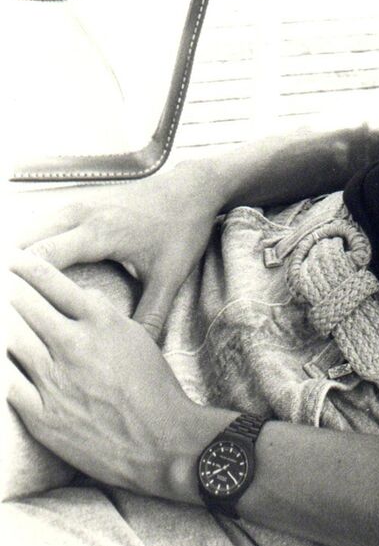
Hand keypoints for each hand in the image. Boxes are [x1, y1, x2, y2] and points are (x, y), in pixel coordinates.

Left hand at [8, 250, 230, 499]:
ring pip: (11, 339)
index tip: (14, 259)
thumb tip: (80, 295)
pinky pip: (7, 383)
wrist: (160, 440)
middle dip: (6, 288)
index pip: (51, 282)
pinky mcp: (41, 415)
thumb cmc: (153, 386)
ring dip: (1, 321)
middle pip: (25, 305)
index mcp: (99, 320)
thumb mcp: (136, 336)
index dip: (28, 267)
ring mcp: (53, 380)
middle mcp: (72, 344)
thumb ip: (104, 312)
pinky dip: (1, 366)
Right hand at [19, 160, 224, 339]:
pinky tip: (21, 272)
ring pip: (29, 228)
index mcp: (100, 232)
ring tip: (11, 295)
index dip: (20, 284)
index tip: (10, 312)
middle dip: (12, 274)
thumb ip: (150, 316)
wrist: (193, 189)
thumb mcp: (170, 276)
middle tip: (7, 309)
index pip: (43, 257)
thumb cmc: (181, 229)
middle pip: (26, 241)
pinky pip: (41, 224)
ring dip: (17, 259)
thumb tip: (135, 356)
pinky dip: (27, 245)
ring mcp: (79, 205)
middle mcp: (83, 214)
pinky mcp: (80, 204)